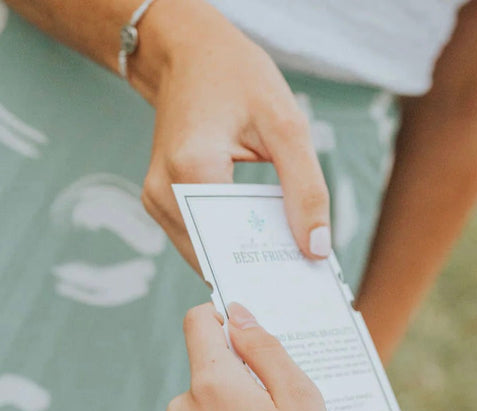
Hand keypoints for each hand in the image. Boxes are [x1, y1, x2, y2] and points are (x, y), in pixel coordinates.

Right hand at [130, 0, 330, 268]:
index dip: (267, 269)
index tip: (302, 287)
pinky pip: (198, 239)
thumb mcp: (287, 124)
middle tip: (299, 280)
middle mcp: (164, 192)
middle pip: (215, 256)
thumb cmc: (238, 79)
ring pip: (204, 255)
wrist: (188, 54)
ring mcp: (156, 200)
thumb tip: (316, 250)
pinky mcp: (160, 202)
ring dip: (241, 260)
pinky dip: (229, 243)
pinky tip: (259, 240)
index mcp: (192, 168)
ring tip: (283, 262)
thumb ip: (306, 189)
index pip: (231, 244)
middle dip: (256, 270)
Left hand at [165, 303, 343, 410]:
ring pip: (204, 408)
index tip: (250, 340)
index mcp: (211, 383)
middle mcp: (182, 410)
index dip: (224, 320)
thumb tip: (237, 314)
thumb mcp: (302, 398)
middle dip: (239, 380)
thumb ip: (265, 347)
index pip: (198, 321)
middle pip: (207, 371)